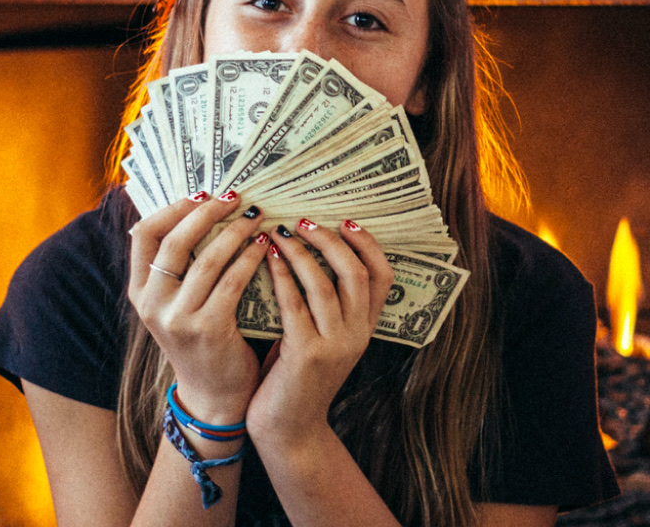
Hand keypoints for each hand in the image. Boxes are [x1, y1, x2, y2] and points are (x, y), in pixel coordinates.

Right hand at [128, 192, 270, 424]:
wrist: (214, 395)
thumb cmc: (202, 339)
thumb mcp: (177, 303)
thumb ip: (179, 267)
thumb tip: (195, 208)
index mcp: (140, 291)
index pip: (144, 234)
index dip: (173, 208)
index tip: (202, 192)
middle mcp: (152, 304)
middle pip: (175, 240)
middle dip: (208, 212)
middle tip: (236, 196)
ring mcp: (178, 319)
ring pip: (208, 258)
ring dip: (236, 231)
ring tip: (256, 217)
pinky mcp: (209, 330)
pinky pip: (233, 281)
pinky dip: (251, 258)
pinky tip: (265, 247)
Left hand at [247, 219, 394, 443]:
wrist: (289, 429)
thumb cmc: (296, 376)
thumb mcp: (321, 336)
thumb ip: (323, 302)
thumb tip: (306, 247)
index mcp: (365, 328)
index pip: (383, 275)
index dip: (367, 243)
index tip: (345, 220)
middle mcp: (357, 335)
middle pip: (357, 273)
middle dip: (329, 240)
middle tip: (303, 221)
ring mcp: (334, 346)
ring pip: (325, 285)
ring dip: (300, 253)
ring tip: (277, 233)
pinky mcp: (306, 356)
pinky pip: (295, 305)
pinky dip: (281, 276)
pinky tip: (266, 259)